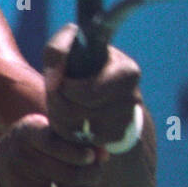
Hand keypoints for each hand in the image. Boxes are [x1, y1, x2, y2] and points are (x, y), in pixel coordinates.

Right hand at [0, 113, 104, 186]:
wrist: (2, 163)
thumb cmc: (37, 142)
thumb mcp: (52, 131)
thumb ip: (77, 139)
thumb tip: (105, 155)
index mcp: (26, 133)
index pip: (55, 145)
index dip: (79, 153)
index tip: (91, 155)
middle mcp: (18, 157)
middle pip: (68, 174)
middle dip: (92, 174)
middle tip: (98, 172)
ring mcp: (18, 182)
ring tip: (92, 184)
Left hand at [42, 23, 142, 148]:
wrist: (100, 80)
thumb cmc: (81, 57)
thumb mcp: (68, 45)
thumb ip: (57, 53)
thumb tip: (55, 83)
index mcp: (127, 72)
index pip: (88, 92)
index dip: (66, 88)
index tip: (62, 79)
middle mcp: (132, 99)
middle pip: (77, 112)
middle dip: (57, 103)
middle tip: (55, 92)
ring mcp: (126, 121)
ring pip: (76, 129)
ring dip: (58, 117)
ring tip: (61, 102)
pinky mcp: (115, 137)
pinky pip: (80, 141)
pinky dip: (68, 131)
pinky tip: (70, 115)